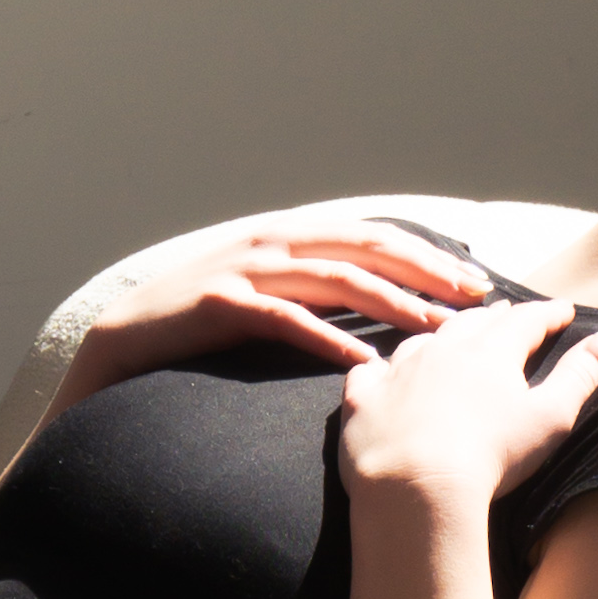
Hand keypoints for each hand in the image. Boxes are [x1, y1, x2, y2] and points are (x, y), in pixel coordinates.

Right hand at [59, 220, 495, 400]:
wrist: (123, 340)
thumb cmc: (200, 326)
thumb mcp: (264, 294)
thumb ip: (312, 288)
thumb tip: (377, 304)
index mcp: (290, 236)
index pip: (373, 235)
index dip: (427, 255)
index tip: (473, 283)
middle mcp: (273, 241)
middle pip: (366, 247)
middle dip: (426, 272)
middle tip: (473, 301)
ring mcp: (247, 269)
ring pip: (336, 278)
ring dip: (391, 303)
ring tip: (434, 333)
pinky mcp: (222, 303)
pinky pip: (288, 319)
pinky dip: (329, 339)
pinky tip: (364, 362)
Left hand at [336, 295, 597, 512]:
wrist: (415, 486)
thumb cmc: (492, 455)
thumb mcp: (551, 416)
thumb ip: (580, 375)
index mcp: (492, 351)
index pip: (527, 320)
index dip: (548, 314)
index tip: (563, 310)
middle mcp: (442, 349)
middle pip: (474, 322)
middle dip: (496, 316)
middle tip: (509, 313)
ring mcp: (398, 371)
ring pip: (422, 340)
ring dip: (442, 334)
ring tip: (452, 336)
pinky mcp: (364, 399)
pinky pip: (368, 373)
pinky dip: (379, 369)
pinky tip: (380, 371)